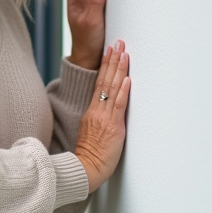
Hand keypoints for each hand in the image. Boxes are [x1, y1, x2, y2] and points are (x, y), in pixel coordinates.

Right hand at [74, 40, 130, 192]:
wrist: (85, 169)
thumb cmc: (89, 156)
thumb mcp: (91, 133)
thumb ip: (97, 120)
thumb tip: (106, 111)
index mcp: (92, 112)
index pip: (99, 84)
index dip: (105, 67)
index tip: (110, 51)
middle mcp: (97, 111)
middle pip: (105, 81)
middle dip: (112, 61)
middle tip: (118, 43)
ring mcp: (105, 118)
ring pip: (112, 89)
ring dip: (118, 70)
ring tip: (123, 53)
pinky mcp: (113, 127)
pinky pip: (118, 106)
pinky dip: (123, 91)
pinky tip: (127, 79)